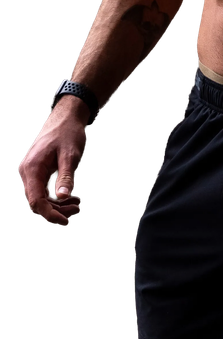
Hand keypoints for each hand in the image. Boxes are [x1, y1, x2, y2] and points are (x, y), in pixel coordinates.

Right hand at [17, 110, 85, 225]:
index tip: (66, 221)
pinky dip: (56, 197)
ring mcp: (31, 172)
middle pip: (37, 202)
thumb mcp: (71, 155)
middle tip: (77, 209)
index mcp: (33, 169)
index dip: (50, 215)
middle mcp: (27, 172)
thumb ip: (66, 176)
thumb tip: (62, 197)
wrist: (65, 117)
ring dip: (58, 205)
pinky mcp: (37, 172)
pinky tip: (71, 198)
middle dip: (56, 210)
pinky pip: (43, 191)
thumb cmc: (68, 134)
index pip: (36, 201)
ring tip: (77, 204)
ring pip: (40, 198)